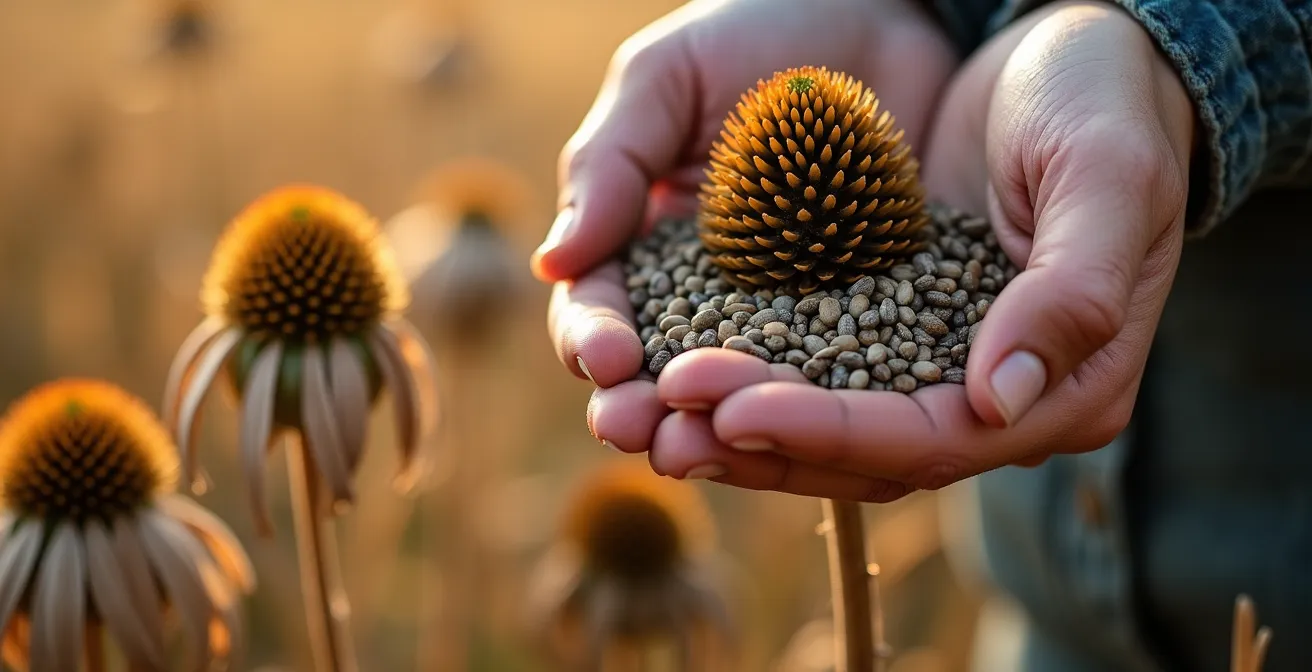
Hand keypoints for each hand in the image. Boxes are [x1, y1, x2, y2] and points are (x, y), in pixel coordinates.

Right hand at [539, 0, 958, 389]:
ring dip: (716, 427)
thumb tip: (552, 264)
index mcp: (647, 245)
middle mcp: (711, 295)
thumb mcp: (666, 79)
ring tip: (703, 449)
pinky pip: (841, 371)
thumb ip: (610, 164)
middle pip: (661, 370)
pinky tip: (809, 428)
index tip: (606, 359)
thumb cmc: (756, 33)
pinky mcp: (870, 316)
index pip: (602, 307)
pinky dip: (818, 406)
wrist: (883, 13)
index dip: (594, 337)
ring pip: (744, 389)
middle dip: (641, 405)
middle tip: (638, 431)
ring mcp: (789, 312)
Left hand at [643, 0, 1195, 498]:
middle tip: (663, 423)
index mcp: (1068, 385)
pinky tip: (679, 369)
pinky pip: (812, 374)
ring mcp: (942, 369)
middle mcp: (999, 398)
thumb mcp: (1106, 176)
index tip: (736, 412)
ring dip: (739, 427)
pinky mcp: (892, 331)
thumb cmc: (1107, 103)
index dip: (831, 433)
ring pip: (829, 428)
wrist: (1075, 56)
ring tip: (652, 411)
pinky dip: (750, 378)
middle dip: (762, 440)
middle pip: (866, 453)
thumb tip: (999, 402)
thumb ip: (1070, 291)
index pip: (934, 439)